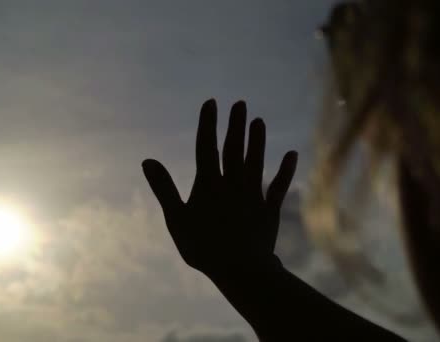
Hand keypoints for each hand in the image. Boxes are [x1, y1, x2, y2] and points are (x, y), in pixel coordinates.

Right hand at [142, 99, 297, 276]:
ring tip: (259, 121)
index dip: (208, 124)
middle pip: (233, 149)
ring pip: (255, 162)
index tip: (211, 103)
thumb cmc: (202, 246)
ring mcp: (252, 195)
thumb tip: (147, 160)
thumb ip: (163, 188)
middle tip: (240, 104)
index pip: (206, 147)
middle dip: (235, 125)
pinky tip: (292, 154)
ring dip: (257, 141)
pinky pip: (278, 186)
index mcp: (208, 184)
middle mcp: (232, 183)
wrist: (239, 269)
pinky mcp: (269, 209)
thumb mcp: (176, 218)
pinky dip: (285, 170)